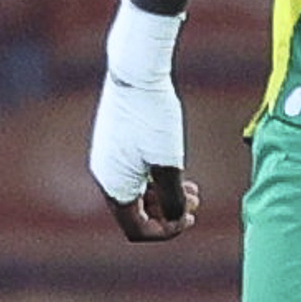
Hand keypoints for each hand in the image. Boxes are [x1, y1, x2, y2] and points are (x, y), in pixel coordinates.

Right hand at [87, 6, 198, 242]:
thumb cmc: (153, 116)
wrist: (135, 71)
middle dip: (168, 212)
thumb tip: (175, 220)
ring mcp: (107, 158)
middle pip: (136, 212)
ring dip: (164, 196)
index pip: (137, 229)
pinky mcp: (113, 142)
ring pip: (136, 192)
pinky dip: (154, 178)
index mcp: (114, 187)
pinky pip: (133, 173)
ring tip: (190, 188)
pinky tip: (175, 168)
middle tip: (194, 201)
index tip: (189, 218)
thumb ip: (173, 198)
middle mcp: (105, 176)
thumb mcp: (170, 163)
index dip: (166, 231)